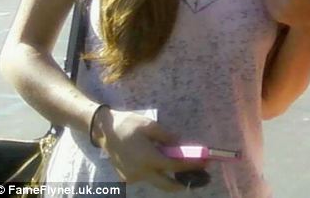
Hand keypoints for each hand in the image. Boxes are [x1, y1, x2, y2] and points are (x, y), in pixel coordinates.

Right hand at [92, 108, 207, 190]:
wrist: (105, 131)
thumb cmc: (129, 124)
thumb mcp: (151, 125)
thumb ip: (167, 137)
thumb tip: (180, 144)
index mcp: (148, 158)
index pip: (174, 167)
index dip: (190, 165)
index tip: (204, 162)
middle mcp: (141, 172)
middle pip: (167, 185)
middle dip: (184, 182)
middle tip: (198, 176)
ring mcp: (133, 177)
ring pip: (156, 181)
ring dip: (170, 177)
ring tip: (182, 167)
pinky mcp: (127, 178)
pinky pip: (146, 178)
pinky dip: (156, 173)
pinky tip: (161, 162)